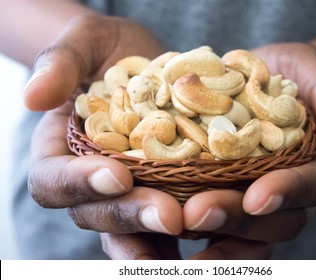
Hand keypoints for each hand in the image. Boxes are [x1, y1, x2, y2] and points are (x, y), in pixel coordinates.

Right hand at [26, 15, 182, 240]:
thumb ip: (59, 64)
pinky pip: (169, 217)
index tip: (117, 175)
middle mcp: (91, 180)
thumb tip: (32, 97)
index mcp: (60, 152)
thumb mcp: (84, 42)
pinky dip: (188, 231)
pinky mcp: (163, 189)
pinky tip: (212, 232)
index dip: (80, 185)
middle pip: (97, 214)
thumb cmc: (107, 49)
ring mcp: (128, 190)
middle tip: (169, 215)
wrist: (144, 58)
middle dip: (131, 216)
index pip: (53, 181)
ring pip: (133, 227)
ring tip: (192, 233)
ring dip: (159, 237)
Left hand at [178, 43, 315, 258]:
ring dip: (216, 232)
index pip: (311, 184)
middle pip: (277, 220)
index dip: (287, 192)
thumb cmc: (282, 71)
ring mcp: (262, 198)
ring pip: (249, 231)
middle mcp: (294, 189)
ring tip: (180, 223)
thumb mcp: (306, 67)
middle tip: (198, 213)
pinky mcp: (232, 199)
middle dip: (239, 219)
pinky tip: (172, 229)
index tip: (256, 198)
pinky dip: (200, 232)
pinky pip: (222, 226)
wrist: (251, 79)